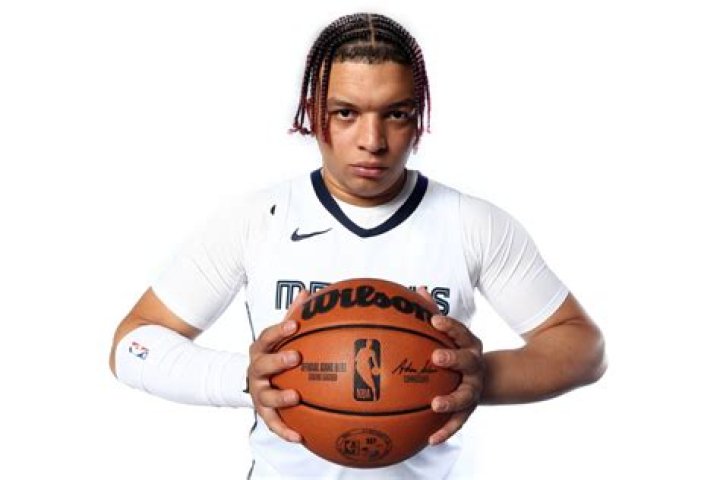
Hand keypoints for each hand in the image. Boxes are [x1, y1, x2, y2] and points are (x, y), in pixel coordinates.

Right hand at [248, 289, 308, 442]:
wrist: (253, 382)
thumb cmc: (275, 354)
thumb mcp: (280, 336)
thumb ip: (293, 316)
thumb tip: (307, 291)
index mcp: (261, 350)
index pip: (267, 337)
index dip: (280, 330)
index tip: (296, 324)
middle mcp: (256, 371)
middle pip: (263, 365)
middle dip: (278, 360)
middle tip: (295, 357)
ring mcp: (258, 393)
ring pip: (266, 396)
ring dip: (280, 397)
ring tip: (296, 397)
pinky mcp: (264, 413)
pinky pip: (274, 423)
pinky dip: (284, 430)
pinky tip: (300, 437)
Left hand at [418, 287, 484, 444]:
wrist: (487, 379)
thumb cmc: (456, 350)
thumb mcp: (450, 332)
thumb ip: (432, 311)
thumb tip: (417, 288)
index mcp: (469, 344)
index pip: (461, 331)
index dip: (449, 326)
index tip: (434, 320)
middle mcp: (475, 366)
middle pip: (468, 360)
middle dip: (453, 358)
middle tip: (436, 358)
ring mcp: (473, 389)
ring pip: (465, 396)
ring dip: (451, 400)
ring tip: (435, 404)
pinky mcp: (468, 411)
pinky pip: (457, 423)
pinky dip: (445, 431)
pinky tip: (430, 440)